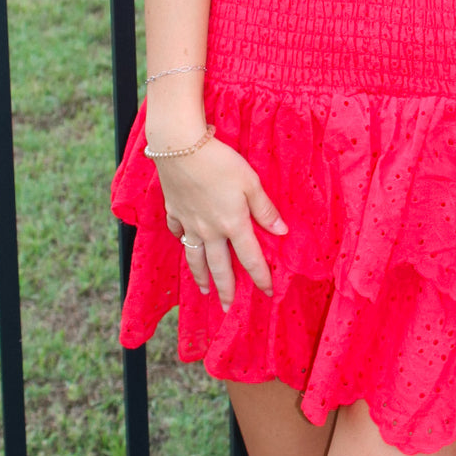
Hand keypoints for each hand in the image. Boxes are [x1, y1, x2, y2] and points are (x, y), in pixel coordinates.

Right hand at [160, 138, 287, 309]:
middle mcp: (210, 231)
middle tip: (228, 307)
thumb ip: (264, 209)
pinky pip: (178, 233)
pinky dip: (182, 242)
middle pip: (220, 267)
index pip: (250, 258)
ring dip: (201, 276)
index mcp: (233, 224)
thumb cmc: (220, 162)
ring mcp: (189, 223)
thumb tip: (281, 231)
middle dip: (226, 289)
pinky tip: (184, 244)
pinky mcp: (174, 211)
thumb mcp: (250, 182)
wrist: (180, 148)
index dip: (261, 277)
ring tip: (205, 290)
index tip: (268, 292)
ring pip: (195, 258)